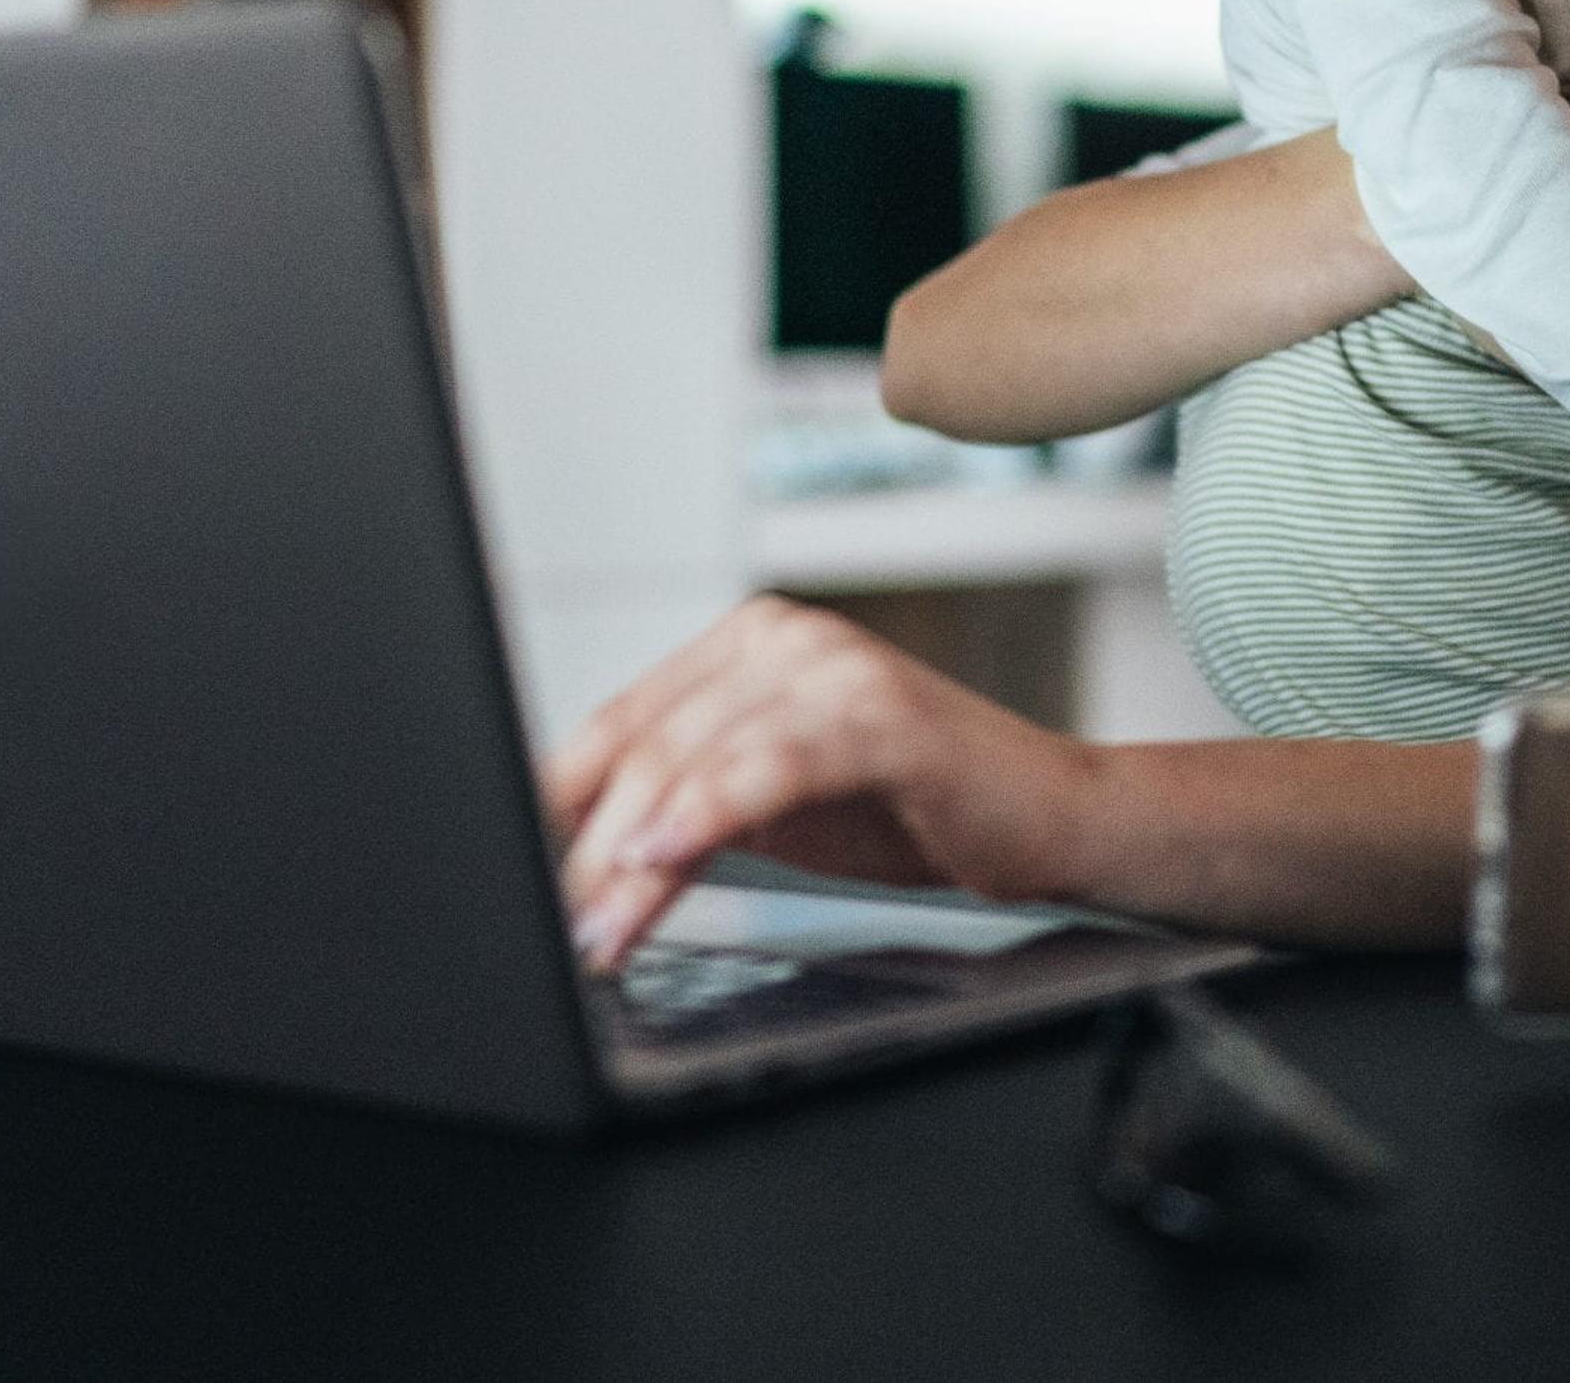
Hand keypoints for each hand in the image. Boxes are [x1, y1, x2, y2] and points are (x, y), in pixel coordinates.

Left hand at [542, 596, 1099, 967]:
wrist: (1051, 816)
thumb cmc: (913, 808)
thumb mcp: (772, 807)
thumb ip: (683, 808)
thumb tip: (571, 859)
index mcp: (745, 648)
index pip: (619, 726)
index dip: (558, 807)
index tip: (517, 882)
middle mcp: (782, 641)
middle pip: (644, 745)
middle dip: (586, 847)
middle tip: (557, 928)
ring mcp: (833, 670)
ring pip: (694, 758)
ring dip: (631, 857)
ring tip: (600, 929)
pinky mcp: (883, 716)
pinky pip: (772, 763)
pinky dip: (709, 809)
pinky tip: (662, 855)